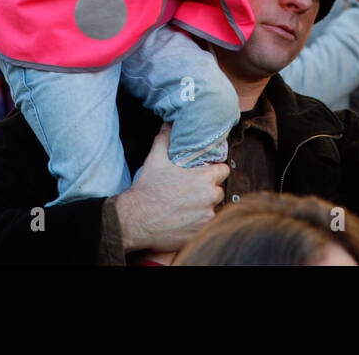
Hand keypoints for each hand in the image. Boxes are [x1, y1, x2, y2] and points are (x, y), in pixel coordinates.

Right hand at [113, 125, 227, 252]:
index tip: (206, 174)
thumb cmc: (146, 190)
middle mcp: (209, 198)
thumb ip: (165, 139)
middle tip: (192, 192)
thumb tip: (167, 124)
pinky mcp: (200, 233)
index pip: (224, 171)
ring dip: (204, 208)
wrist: (135, 221)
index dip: (215, 171)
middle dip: (208, 191)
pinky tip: (184, 221)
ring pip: (213, 210)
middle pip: (219, 191)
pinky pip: (206, 226)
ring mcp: (206, 218)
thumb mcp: (155, 160)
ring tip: (187, 207)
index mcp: (204, 179)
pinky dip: (198, 224)